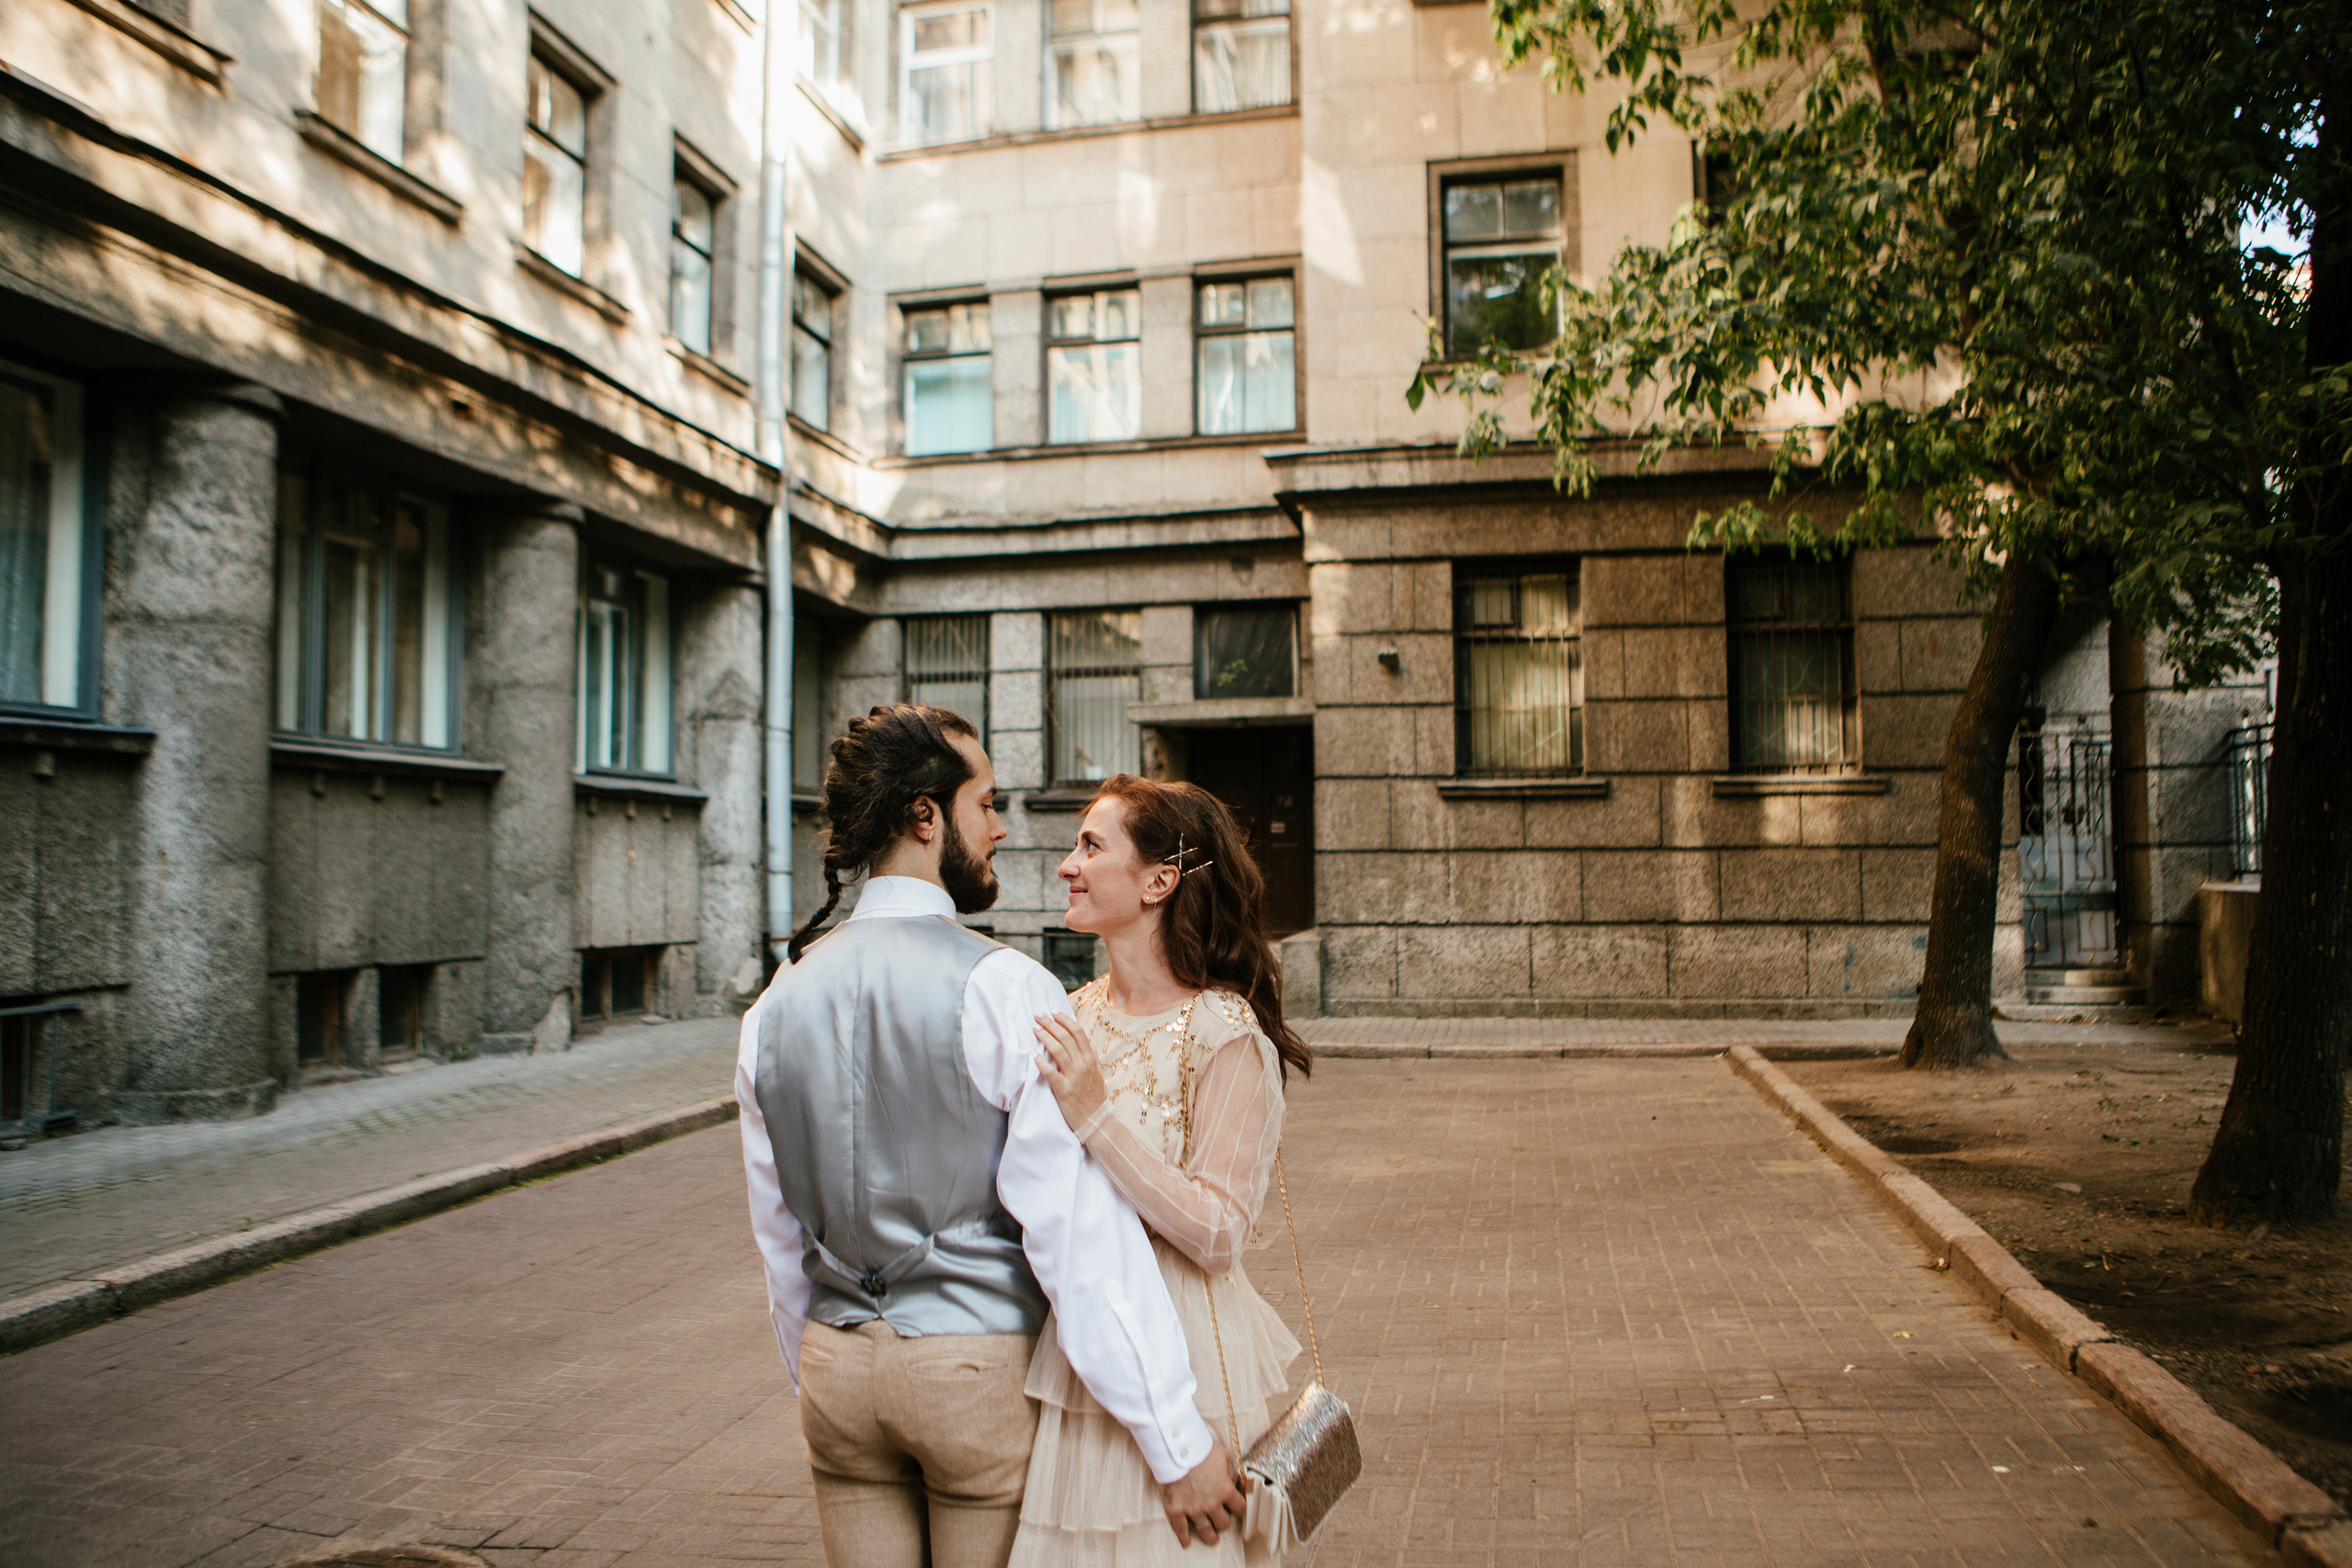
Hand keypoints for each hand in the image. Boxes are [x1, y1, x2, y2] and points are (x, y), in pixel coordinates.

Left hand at [1034, 1011, 1107, 1129]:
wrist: (1096, 1121)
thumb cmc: (1094, 1097)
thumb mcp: (1098, 1074)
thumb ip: (1092, 1058)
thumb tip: (1086, 1044)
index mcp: (1090, 1059)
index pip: (1078, 1033)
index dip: (1065, 1020)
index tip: (1053, 1012)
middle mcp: (1083, 1065)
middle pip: (1066, 1038)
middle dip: (1051, 1024)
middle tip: (1038, 1015)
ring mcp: (1074, 1077)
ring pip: (1059, 1051)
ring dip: (1045, 1037)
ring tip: (1035, 1029)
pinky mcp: (1064, 1090)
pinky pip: (1051, 1073)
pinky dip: (1042, 1064)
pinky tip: (1034, 1057)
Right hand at [1160, 1434, 1245, 1547]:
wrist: (1176, 1447)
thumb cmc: (1200, 1448)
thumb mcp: (1223, 1455)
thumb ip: (1229, 1472)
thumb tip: (1230, 1481)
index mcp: (1225, 1490)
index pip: (1239, 1507)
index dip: (1238, 1506)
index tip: (1235, 1507)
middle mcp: (1211, 1503)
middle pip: (1223, 1523)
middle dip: (1224, 1522)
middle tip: (1221, 1521)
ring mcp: (1193, 1509)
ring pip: (1205, 1530)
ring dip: (1210, 1536)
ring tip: (1212, 1540)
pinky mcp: (1176, 1510)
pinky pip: (1180, 1529)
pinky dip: (1183, 1538)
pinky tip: (1186, 1543)